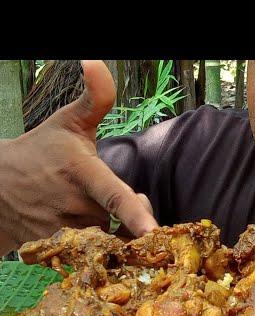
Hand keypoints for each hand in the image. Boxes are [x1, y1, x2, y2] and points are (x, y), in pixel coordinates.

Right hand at [0, 60, 158, 254]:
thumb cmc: (41, 152)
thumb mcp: (68, 123)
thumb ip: (94, 98)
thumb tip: (95, 61)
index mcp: (82, 172)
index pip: (113, 195)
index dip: (134, 213)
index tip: (153, 230)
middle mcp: (73, 205)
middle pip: (122, 221)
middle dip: (133, 216)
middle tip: (122, 201)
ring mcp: (63, 231)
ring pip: (107, 238)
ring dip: (113, 230)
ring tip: (93, 210)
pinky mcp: (57, 250)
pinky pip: (91, 253)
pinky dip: (98, 246)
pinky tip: (86, 227)